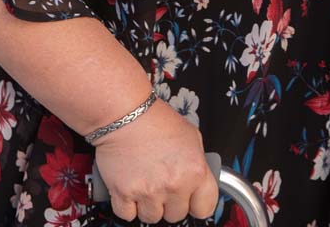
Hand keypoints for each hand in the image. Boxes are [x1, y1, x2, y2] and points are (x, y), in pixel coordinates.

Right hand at [94, 98, 218, 223]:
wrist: (125, 113)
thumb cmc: (157, 120)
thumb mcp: (191, 136)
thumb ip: (198, 164)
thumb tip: (199, 182)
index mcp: (194, 170)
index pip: (205, 208)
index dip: (197, 204)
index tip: (191, 200)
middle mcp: (173, 184)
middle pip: (176, 215)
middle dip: (170, 202)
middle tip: (163, 182)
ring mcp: (148, 192)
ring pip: (152, 218)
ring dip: (148, 205)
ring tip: (146, 182)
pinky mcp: (124, 194)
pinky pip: (128, 216)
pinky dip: (128, 205)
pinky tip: (131, 186)